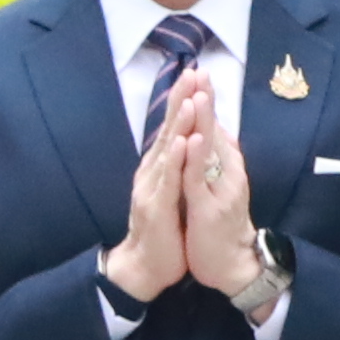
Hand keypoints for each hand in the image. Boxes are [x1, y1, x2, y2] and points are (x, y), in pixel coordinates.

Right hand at [101, 69, 200, 302]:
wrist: (144, 267)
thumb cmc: (163, 230)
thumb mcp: (173, 191)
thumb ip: (178, 167)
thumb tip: (188, 142)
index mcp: (159, 168)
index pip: (173, 127)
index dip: (183, 100)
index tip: (195, 75)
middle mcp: (152, 172)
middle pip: (168, 130)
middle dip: (181, 100)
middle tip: (192, 72)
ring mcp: (152, 188)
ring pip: (167, 150)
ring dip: (178, 124)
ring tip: (189, 98)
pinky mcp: (156, 208)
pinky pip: (166, 180)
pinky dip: (173, 159)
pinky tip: (181, 141)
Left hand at [170, 71, 266, 313]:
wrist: (230, 265)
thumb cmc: (220, 223)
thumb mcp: (218, 185)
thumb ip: (217, 159)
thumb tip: (215, 131)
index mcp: (224, 167)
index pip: (213, 127)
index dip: (205, 100)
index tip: (197, 71)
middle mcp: (226, 173)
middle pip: (214, 130)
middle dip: (206, 101)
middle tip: (201, 71)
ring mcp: (219, 190)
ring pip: (210, 151)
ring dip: (204, 122)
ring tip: (199, 95)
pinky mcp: (209, 208)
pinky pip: (200, 180)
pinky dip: (197, 159)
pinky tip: (194, 140)